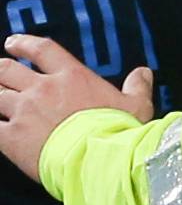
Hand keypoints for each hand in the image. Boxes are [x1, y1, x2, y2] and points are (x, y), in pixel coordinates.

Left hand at [0, 32, 153, 181]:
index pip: (42, 50)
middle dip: (0, 69)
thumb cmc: (120, 133)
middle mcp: (43, 89)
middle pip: (8, 69)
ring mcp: (25, 112)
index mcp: (71, 77)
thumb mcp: (137, 106)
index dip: (23, 44)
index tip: (12, 43)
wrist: (101, 161)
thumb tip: (144, 72)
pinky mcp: (12, 138)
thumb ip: (137, 87)